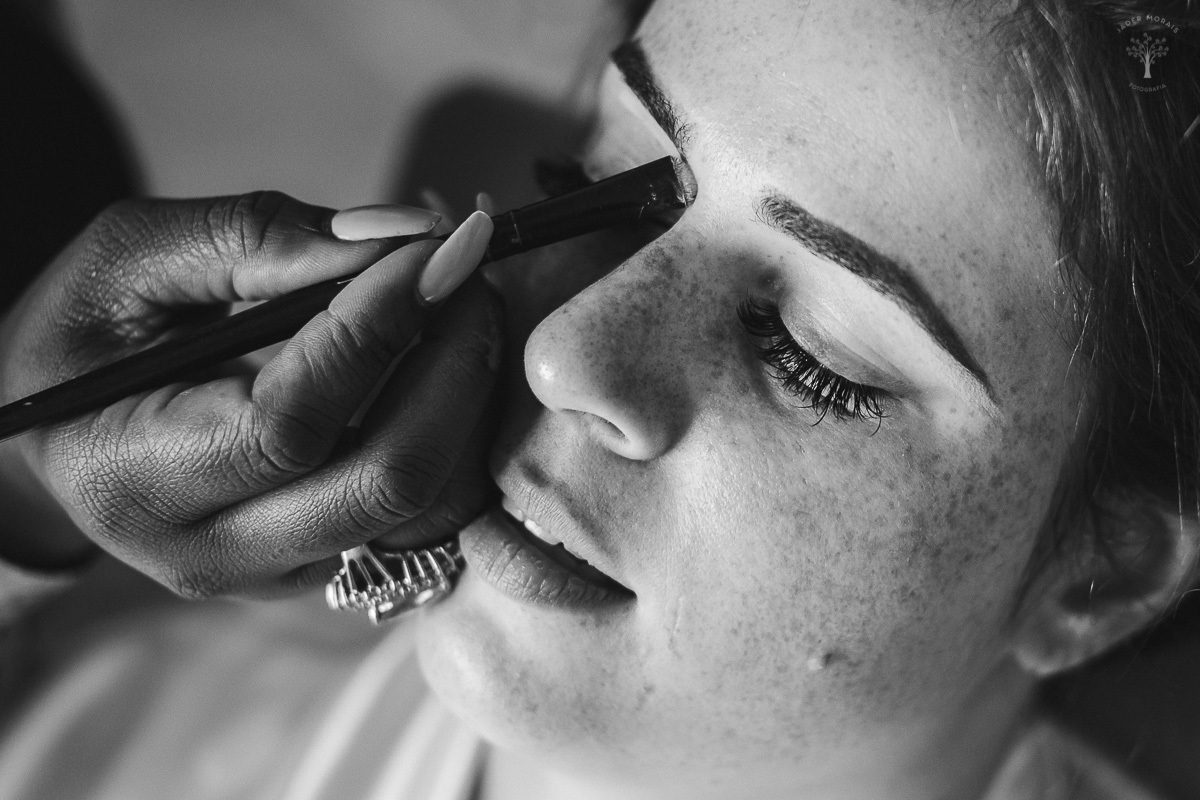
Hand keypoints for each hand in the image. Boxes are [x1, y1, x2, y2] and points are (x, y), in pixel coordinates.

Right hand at [0, 192, 501, 596]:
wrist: (66, 434)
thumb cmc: (85, 337)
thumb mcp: (127, 259)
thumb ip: (253, 238)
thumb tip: (399, 234)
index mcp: (135, 477)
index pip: (291, 421)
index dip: (378, 328)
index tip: (436, 246)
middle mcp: (211, 550)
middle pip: (384, 480)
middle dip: (454, 365)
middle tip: (471, 270)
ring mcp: (276, 571)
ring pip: (424, 503)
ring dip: (470, 395)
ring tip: (467, 302)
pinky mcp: (323, 562)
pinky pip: (423, 509)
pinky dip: (456, 427)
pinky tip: (448, 355)